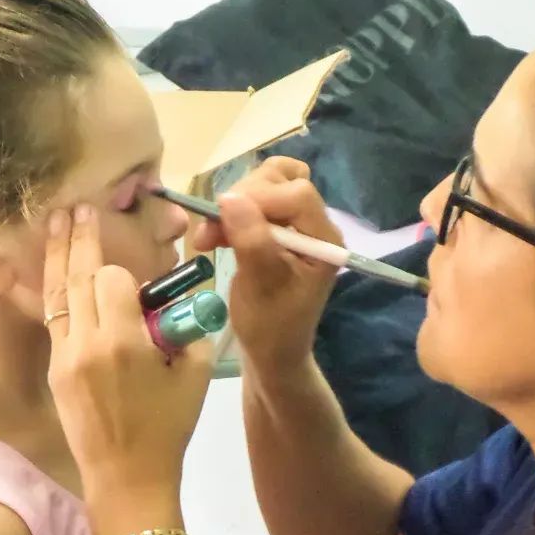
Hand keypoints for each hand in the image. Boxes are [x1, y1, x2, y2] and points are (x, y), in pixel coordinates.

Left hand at [44, 206, 210, 502]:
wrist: (128, 479)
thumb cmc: (169, 429)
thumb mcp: (194, 376)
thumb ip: (188, 331)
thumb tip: (177, 303)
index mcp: (125, 343)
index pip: (112, 280)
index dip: (121, 270)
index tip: (129, 268)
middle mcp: (88, 344)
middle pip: (78, 277)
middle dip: (78, 238)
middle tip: (78, 207)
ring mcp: (65, 357)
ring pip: (58, 294)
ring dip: (57, 255)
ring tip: (56, 222)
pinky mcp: (55, 371)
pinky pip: (53, 319)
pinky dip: (55, 290)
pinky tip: (56, 272)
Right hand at [193, 157, 340, 379]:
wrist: (272, 353)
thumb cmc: (270, 328)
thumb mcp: (260, 287)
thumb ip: (252, 241)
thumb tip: (229, 197)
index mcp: (324, 240)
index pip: (297, 194)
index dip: (258, 197)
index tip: (223, 218)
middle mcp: (315, 226)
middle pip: (281, 181)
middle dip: (241, 200)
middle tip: (210, 232)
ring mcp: (297, 225)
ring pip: (266, 185)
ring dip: (233, 203)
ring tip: (210, 235)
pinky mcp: (278, 229)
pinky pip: (257, 200)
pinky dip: (233, 210)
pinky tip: (216, 232)